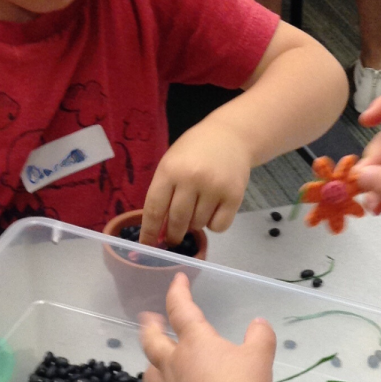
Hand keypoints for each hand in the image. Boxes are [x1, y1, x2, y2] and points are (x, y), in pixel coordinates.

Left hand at [139, 272, 275, 381]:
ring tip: (153, 364)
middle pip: (153, 342)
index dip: (177, 292)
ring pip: (152, 377)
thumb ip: (260, 337)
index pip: (181, 310)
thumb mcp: (260, 357)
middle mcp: (176, 366)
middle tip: (146, 318)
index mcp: (196, 343)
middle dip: (150, 327)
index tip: (177, 280)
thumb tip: (259, 323)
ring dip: (151, 367)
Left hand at [140, 118, 251, 246]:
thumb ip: (164, 191)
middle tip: (173, 238)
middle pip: (177, 221)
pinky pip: (219, 226)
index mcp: (170, 170)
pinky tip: (214, 210)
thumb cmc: (195, 150)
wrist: (231, 136)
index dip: (149, 231)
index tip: (147, 245)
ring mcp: (214, 188)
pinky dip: (214, 224)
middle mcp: (191, 179)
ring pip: (198, 225)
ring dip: (195, 224)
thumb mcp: (172, 162)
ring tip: (199, 207)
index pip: (154, 208)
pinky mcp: (234, 196)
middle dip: (173, 234)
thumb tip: (157, 229)